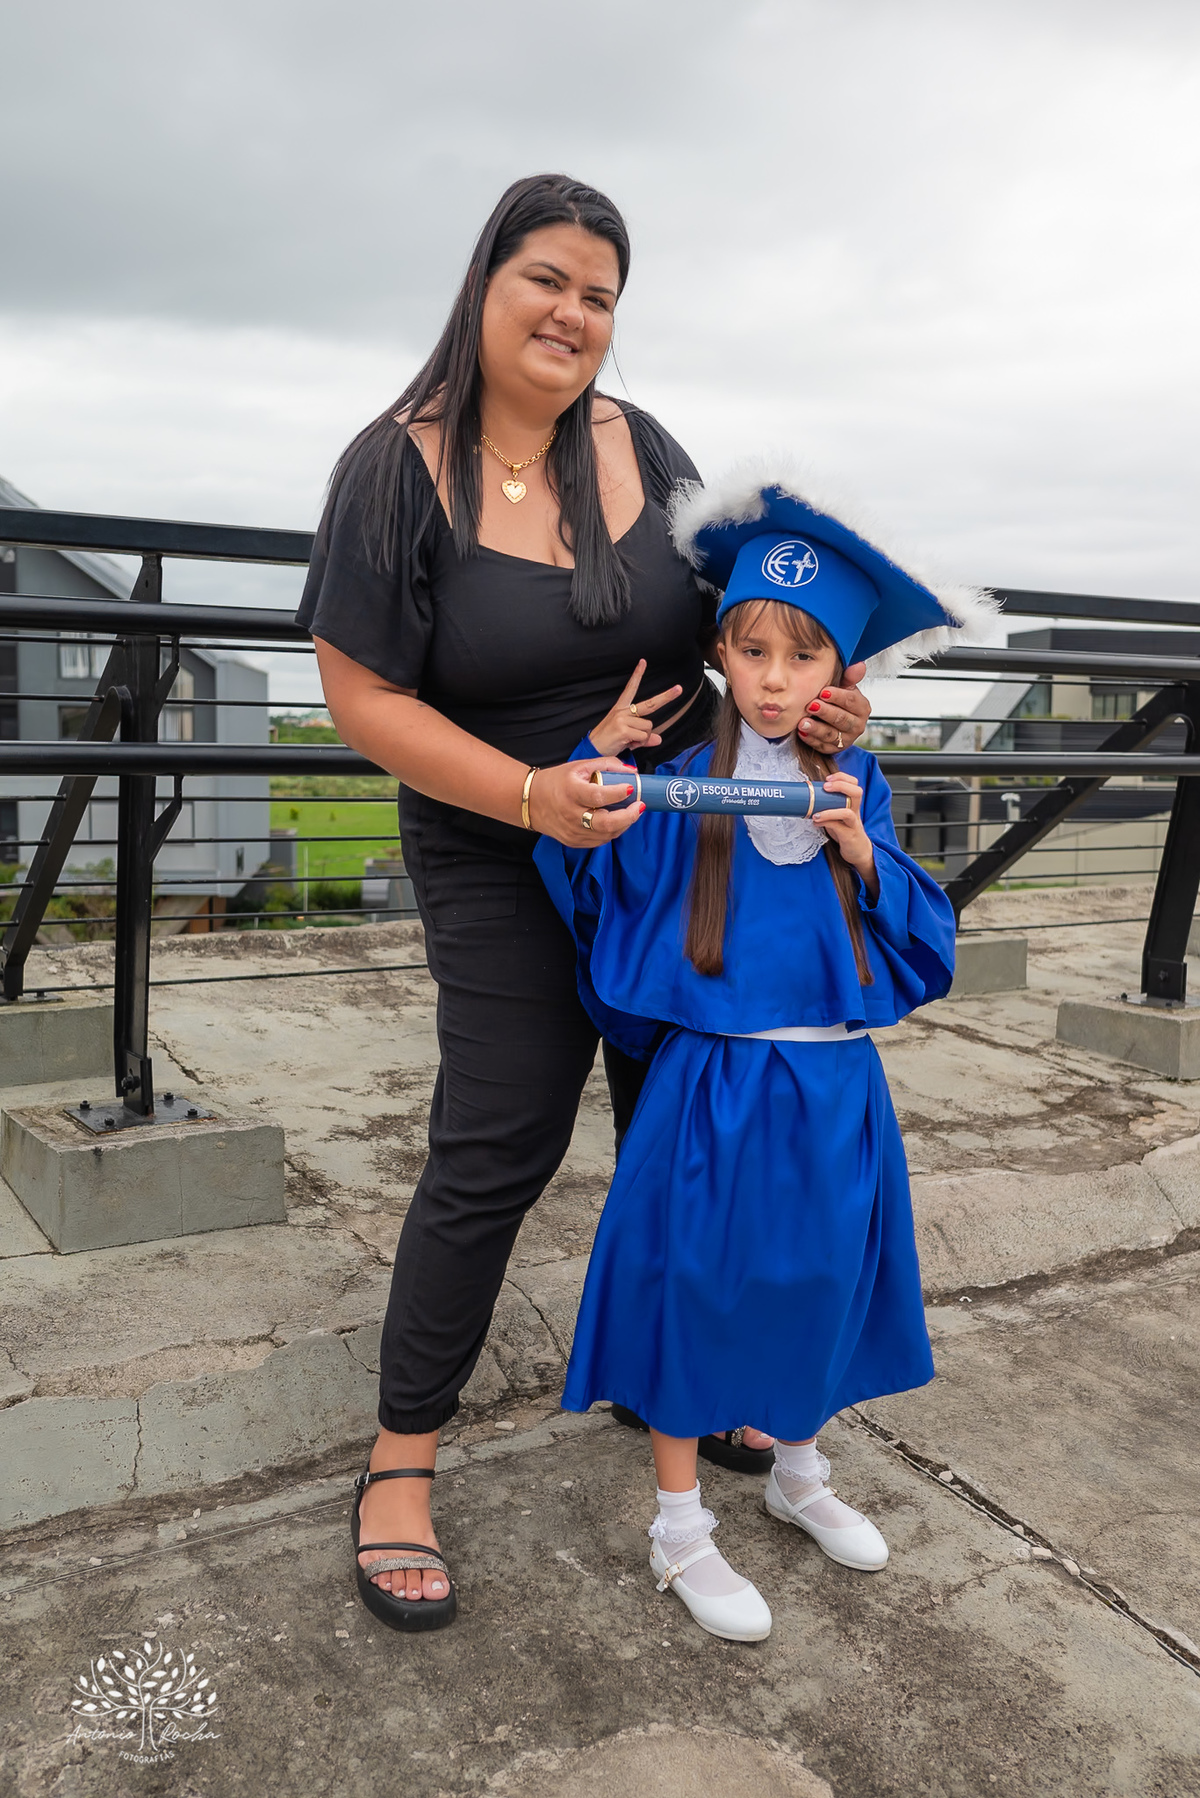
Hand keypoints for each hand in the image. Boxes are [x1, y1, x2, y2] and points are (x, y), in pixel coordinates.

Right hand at [527, 757, 646, 846]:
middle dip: (628, 816)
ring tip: (631, 812)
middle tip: (639, 806)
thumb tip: (632, 772)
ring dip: (623, 824)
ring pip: (606, 834)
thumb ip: (607, 765)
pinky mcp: (573, 841)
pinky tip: (617, 821)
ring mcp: (571, 831)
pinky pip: (599, 841)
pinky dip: (612, 832)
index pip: (598, 796)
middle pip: (605, 823)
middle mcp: (570, 814)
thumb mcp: (579, 766)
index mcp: (570, 792)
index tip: (631, 787)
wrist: (530, 801)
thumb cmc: (557, 781)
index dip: (617, 793)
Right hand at [588, 660, 683, 756]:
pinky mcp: (623, 729)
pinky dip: (639, 743)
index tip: (643, 662)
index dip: (637, 675)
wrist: (592, 750)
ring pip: (649, 727)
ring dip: (643, 738)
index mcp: (621, 709)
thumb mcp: (627, 737)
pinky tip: (628, 744)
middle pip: (650, 703)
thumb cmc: (608, 742)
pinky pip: (643, 737)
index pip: (630, 688)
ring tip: (630, 741)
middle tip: (679, 688)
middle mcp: (622, 711)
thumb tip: (659, 739)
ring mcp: (623, 719)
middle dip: (667, 696)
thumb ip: (644, 737)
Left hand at [798, 661, 870, 753]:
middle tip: (811, 705)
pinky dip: (811, 740)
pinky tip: (801, 733)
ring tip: (802, 722)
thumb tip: (859, 665)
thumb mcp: (845, 687)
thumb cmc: (839, 700)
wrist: (834, 721)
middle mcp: (857, 725)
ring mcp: (846, 739)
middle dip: (825, 712)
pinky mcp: (833, 749)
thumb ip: (850, 677)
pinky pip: (822, 746)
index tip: (823, 692)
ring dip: (816, 729)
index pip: (851, 701)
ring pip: (831, 735)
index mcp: (862, 707)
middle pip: (841, 719)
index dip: (837, 696)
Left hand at [814, 770, 877, 897]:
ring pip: (848, 812)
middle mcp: (855, 811)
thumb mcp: (837, 816)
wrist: (858, 851)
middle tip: (825, 787)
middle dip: (841, 786)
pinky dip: (826, 823)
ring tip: (815, 812)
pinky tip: (816, 823)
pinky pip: (840, 828)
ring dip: (830, 810)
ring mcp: (853, 824)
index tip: (828, 778)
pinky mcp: (849, 836)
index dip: (842, 777)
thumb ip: (827, 807)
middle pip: (857, 792)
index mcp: (852, 804)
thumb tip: (806, 799)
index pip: (854, 784)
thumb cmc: (845, 831)